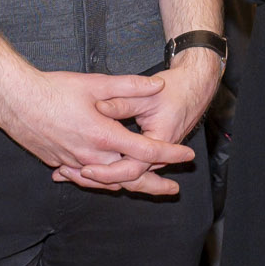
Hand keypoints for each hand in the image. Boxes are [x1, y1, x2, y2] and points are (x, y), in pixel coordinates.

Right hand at [0, 66, 192, 196]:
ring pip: (106, 182)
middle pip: (129, 177)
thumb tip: (156, 85)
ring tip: (146, 188)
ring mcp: (72, 163)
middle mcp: (90, 156)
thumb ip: (129, 86)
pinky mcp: (58, 163)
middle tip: (173, 189)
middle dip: (153, 184)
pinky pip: (85, 179)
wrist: (14, 100)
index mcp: (103, 136)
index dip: (169, 154)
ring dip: (128, 185)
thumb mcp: (95, 83)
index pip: (145, 151)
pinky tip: (105, 180)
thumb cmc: (53, 89)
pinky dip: (100, 182)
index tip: (187, 156)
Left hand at [64, 48, 221, 188]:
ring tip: (69, 173)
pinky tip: (84, 164)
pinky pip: (127, 165)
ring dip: (100, 175)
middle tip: (70, 175)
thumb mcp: (148, 94)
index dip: (107, 171)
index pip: (132, 168)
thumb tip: (99, 107)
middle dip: (97, 179)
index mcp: (160, 141)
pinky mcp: (148, 151)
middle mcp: (158, 154)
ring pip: (126, 174)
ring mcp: (153, 155)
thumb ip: (123, 101)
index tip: (85, 168)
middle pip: (126, 177)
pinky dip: (108, 167)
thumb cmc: (176, 89)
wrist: (195, 87)